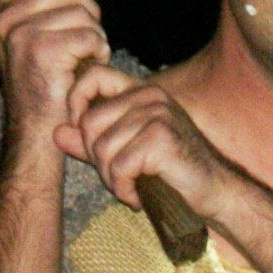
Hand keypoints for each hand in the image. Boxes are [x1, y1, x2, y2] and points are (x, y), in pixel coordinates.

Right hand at [0, 0, 108, 145]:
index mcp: (4, 15)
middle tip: (89, 39)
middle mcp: (7, 21)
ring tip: (87, 58)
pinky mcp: (44, 50)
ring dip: (97, 35)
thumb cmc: (50, 87)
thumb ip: (59, 4)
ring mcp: (22, 34)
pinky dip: (99, 52)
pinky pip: (90, 34)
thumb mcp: (49, 38)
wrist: (40, 130)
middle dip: (88, 9)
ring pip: (83, 11)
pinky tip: (90, 67)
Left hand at [58, 64, 238, 214]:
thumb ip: (92, 142)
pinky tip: (138, 196)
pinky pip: (120, 166)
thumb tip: (57, 133)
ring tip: (130, 187)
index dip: (75, 101)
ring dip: (111, 178)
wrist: (215, 192)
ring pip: (102, 148)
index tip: (81, 134)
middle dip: (95, 158)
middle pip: (89, 122)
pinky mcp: (161, 138)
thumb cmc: (173, 172)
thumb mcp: (126, 152)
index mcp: (142, 92)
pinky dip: (124, 189)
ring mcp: (157, 114)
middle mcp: (150, 97)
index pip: (94, 76)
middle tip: (116, 177)